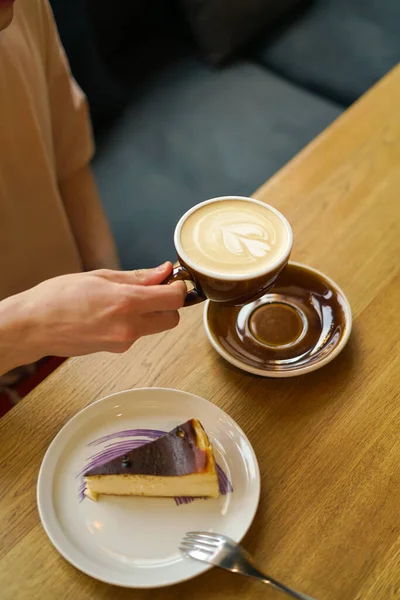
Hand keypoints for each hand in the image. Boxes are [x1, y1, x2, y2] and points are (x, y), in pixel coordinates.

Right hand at [2, 262, 185, 366]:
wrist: (33, 327)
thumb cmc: (57, 298)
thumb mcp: (101, 277)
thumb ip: (137, 277)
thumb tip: (162, 272)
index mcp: (126, 303)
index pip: (174, 299)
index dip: (179, 287)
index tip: (174, 280)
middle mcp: (129, 327)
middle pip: (172, 319)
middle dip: (169, 304)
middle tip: (155, 289)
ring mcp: (123, 342)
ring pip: (155, 327)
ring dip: (151, 313)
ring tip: (126, 299)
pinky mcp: (116, 350)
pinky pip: (137, 333)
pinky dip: (134, 322)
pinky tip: (113, 312)